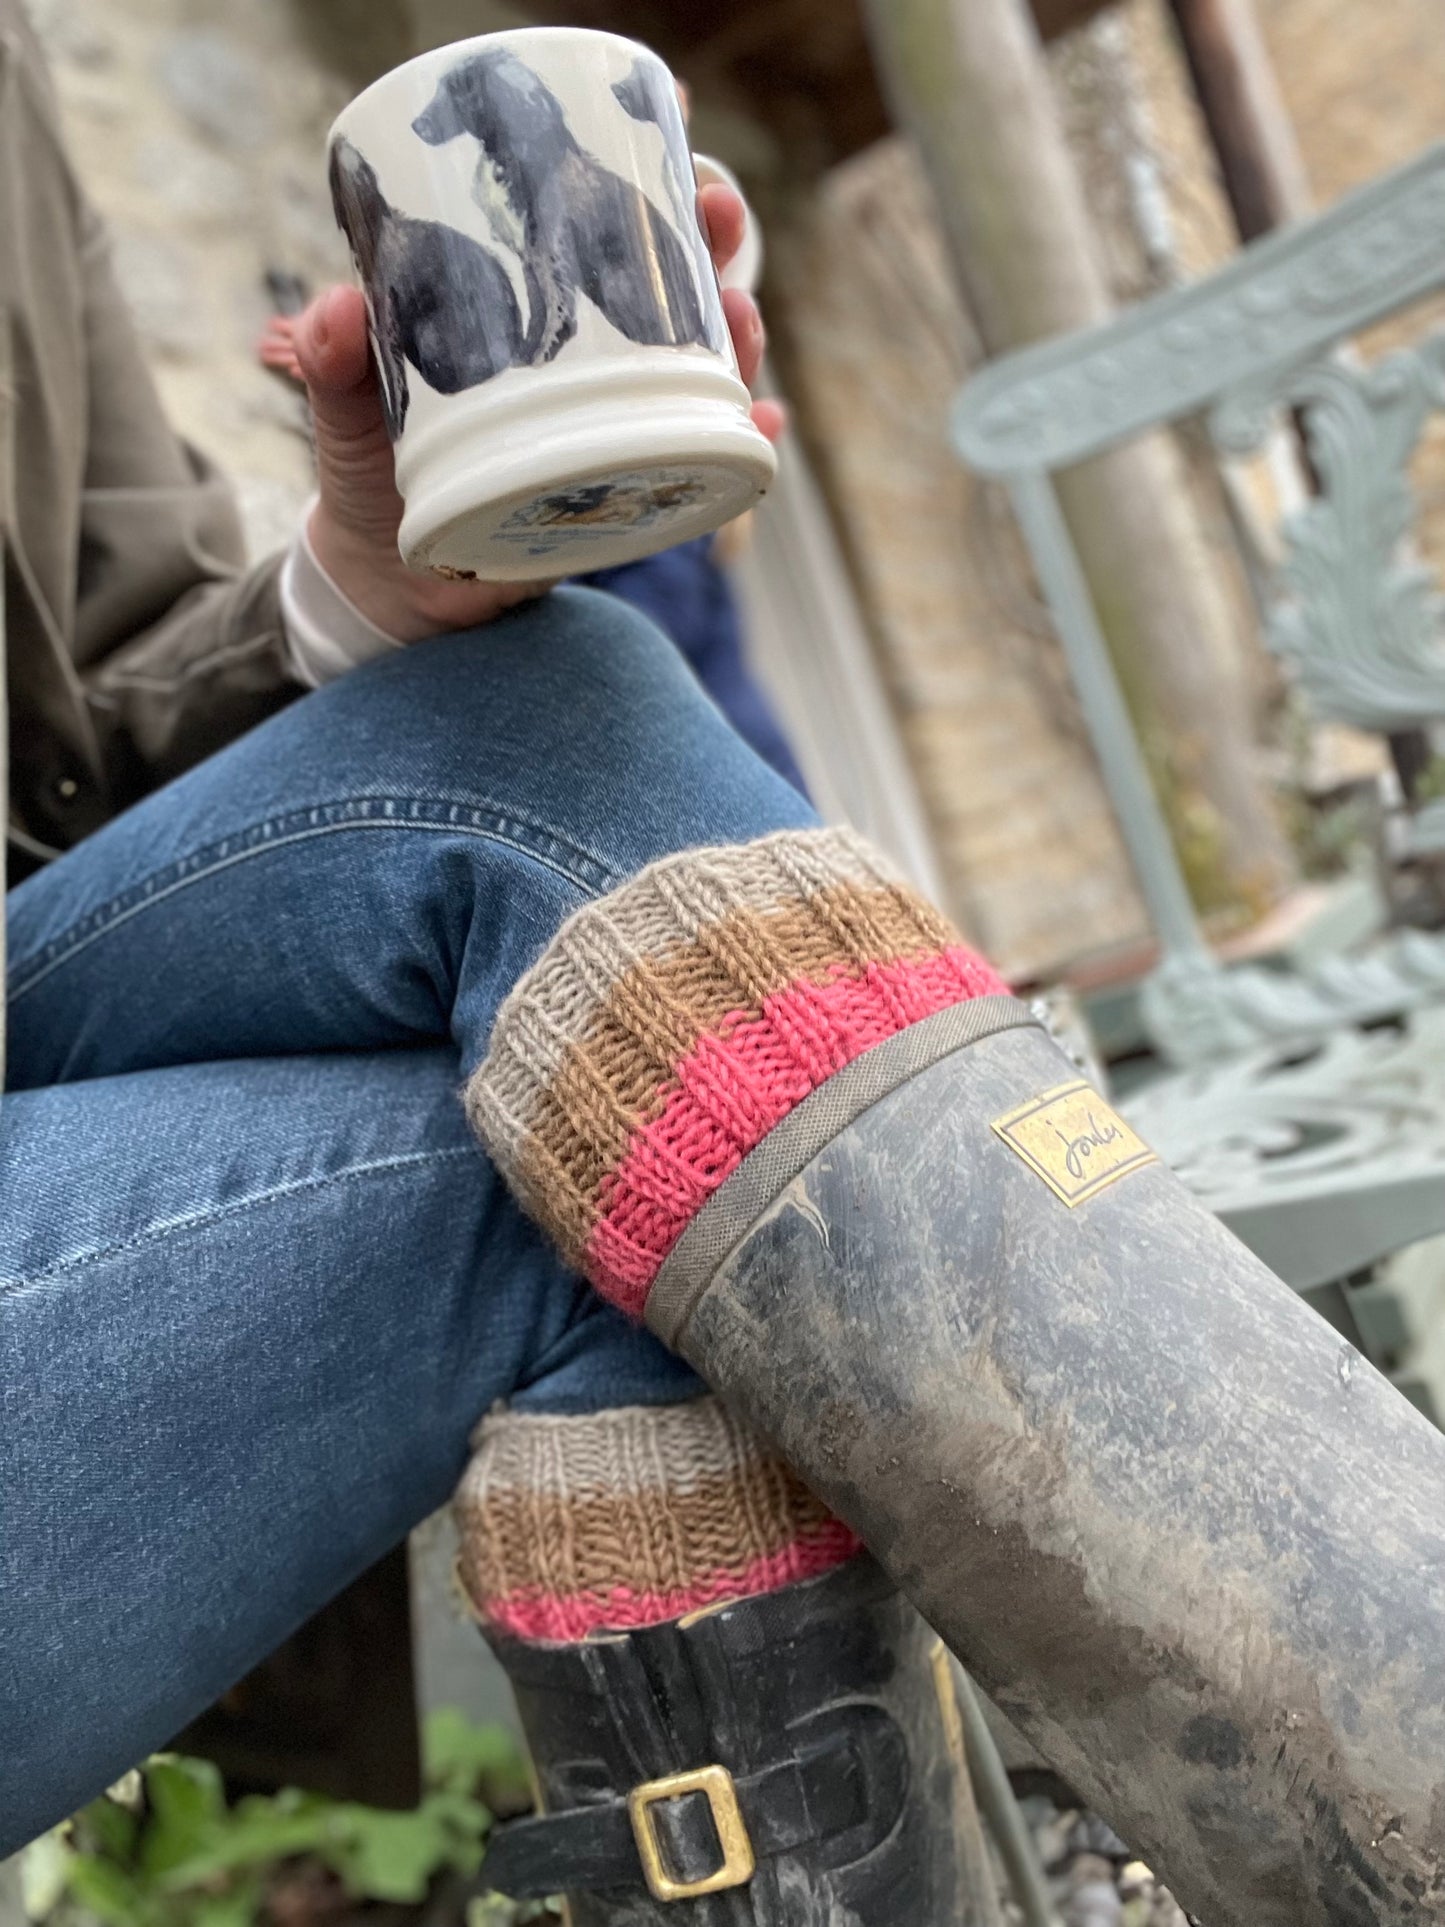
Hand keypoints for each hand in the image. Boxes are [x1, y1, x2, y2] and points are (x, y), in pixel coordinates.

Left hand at [263, 181, 782, 644]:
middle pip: (666, 284)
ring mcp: (611, 424)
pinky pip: (695, 462)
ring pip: (696, 366)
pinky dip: (738, 444)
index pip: (590, 222)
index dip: (640, 172)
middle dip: (710, 241)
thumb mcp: (344, 407)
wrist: (392, 583)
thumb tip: (339, 312)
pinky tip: (764, 423)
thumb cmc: (370, 475)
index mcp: (523, 310)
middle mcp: (582, 359)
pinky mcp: (625, 491)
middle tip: (719, 216)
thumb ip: (333, 359)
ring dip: (736, 338)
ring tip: (744, 324)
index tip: (676, 124)